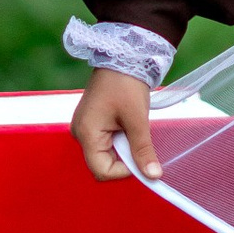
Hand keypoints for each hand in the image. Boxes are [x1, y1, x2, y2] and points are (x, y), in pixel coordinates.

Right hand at [74, 67, 160, 182]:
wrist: (122, 57)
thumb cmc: (126, 84)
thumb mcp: (137, 120)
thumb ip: (143, 150)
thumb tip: (153, 175)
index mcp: (87, 134)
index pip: (101, 170)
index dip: (124, 171)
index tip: (141, 159)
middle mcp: (80, 133)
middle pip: (102, 164)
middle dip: (124, 159)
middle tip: (139, 141)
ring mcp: (85, 128)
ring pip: (106, 154)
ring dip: (124, 148)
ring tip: (133, 129)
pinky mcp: (92, 123)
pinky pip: (106, 142)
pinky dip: (120, 140)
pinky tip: (128, 127)